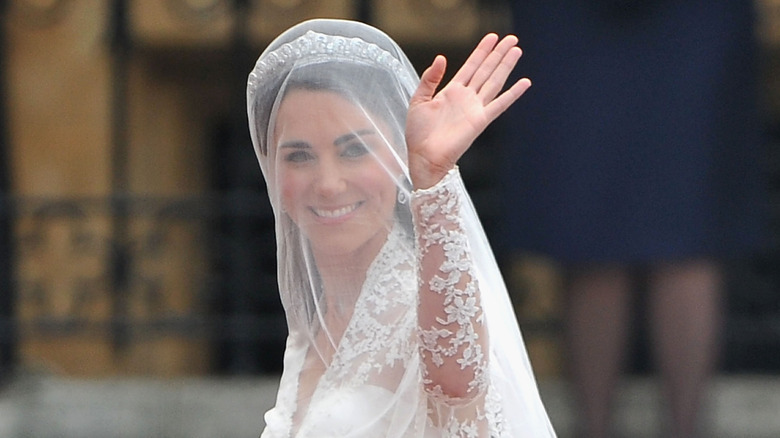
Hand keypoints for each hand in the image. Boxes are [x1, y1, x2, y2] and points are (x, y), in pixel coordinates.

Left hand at [406, 34, 530, 189]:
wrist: (423, 157)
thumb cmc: (418, 134)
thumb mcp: (418, 100)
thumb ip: (429, 79)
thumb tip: (440, 58)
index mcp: (451, 92)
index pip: (470, 66)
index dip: (481, 51)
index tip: (492, 37)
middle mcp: (466, 98)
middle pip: (486, 70)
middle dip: (498, 54)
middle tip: (511, 38)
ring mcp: (475, 109)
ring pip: (494, 81)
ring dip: (506, 66)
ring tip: (516, 50)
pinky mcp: (480, 121)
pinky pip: (500, 105)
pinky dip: (513, 94)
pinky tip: (524, 83)